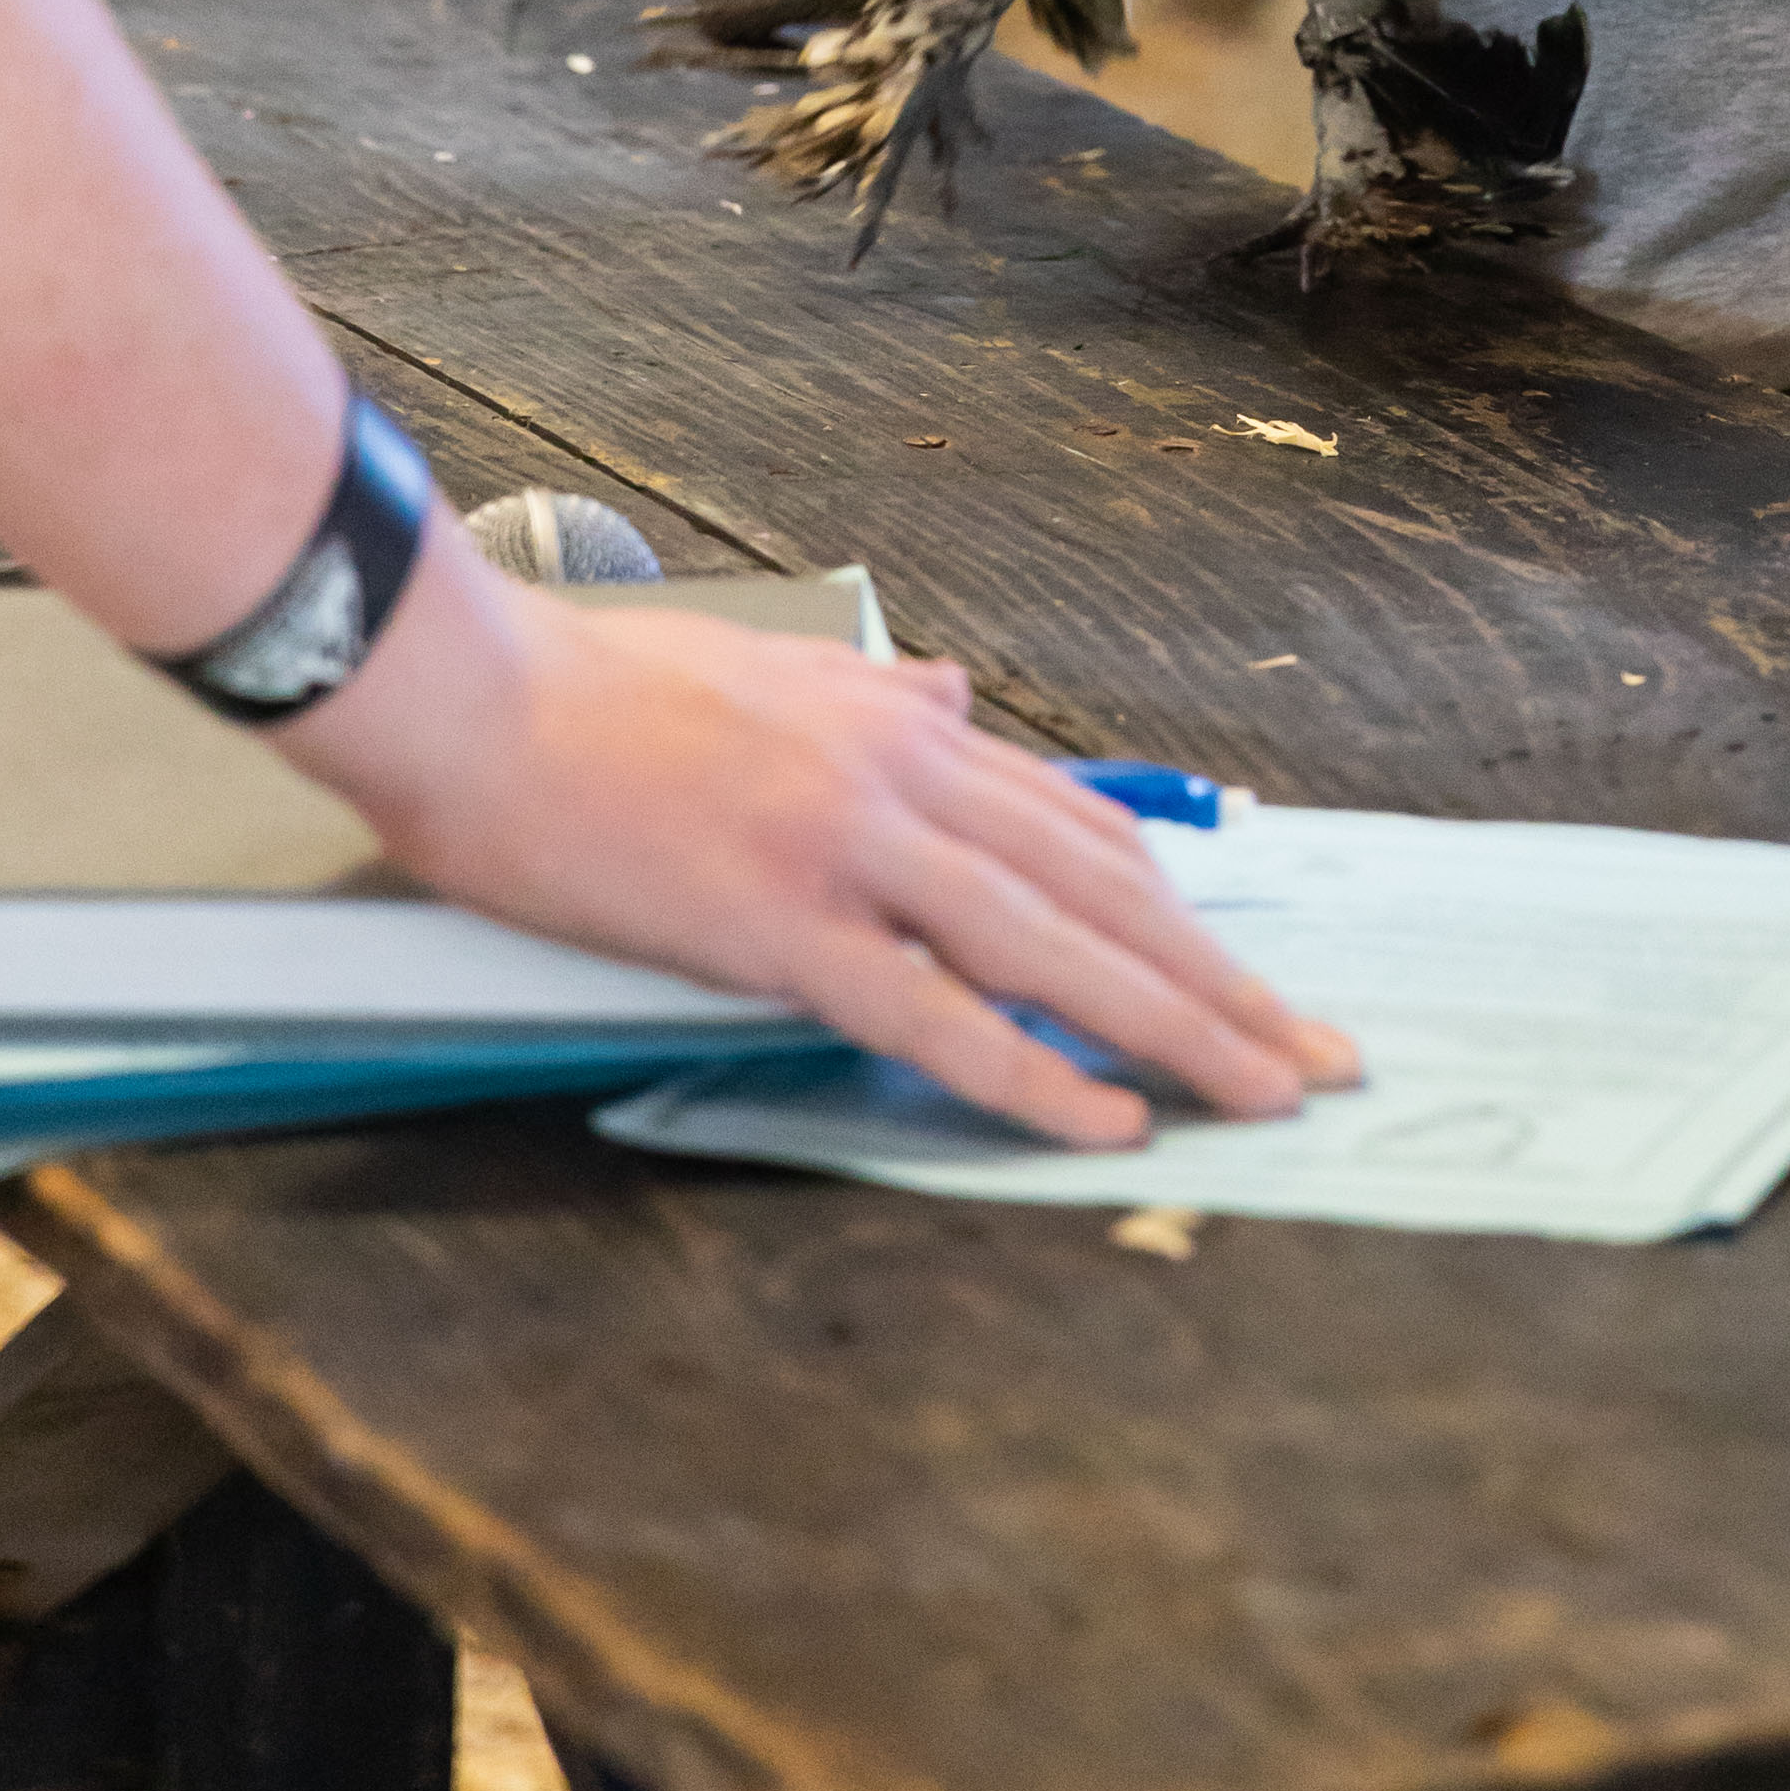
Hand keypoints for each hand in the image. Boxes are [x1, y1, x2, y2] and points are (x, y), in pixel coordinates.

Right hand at [301, 541, 1355, 1152]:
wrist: (474, 689)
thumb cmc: (597, 690)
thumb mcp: (769, 670)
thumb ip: (873, 699)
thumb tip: (954, 695)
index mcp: (902, 727)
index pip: (1081, 827)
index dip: (1174, 906)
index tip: (1245, 967)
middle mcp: (906, 777)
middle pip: (1104, 891)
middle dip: (1222, 979)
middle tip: (1315, 1051)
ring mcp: (851, 850)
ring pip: (1055, 950)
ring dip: (1175, 1029)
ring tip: (1261, 1092)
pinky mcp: (781, 927)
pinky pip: (936, 1018)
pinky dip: (1033, 1074)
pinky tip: (1105, 1120)